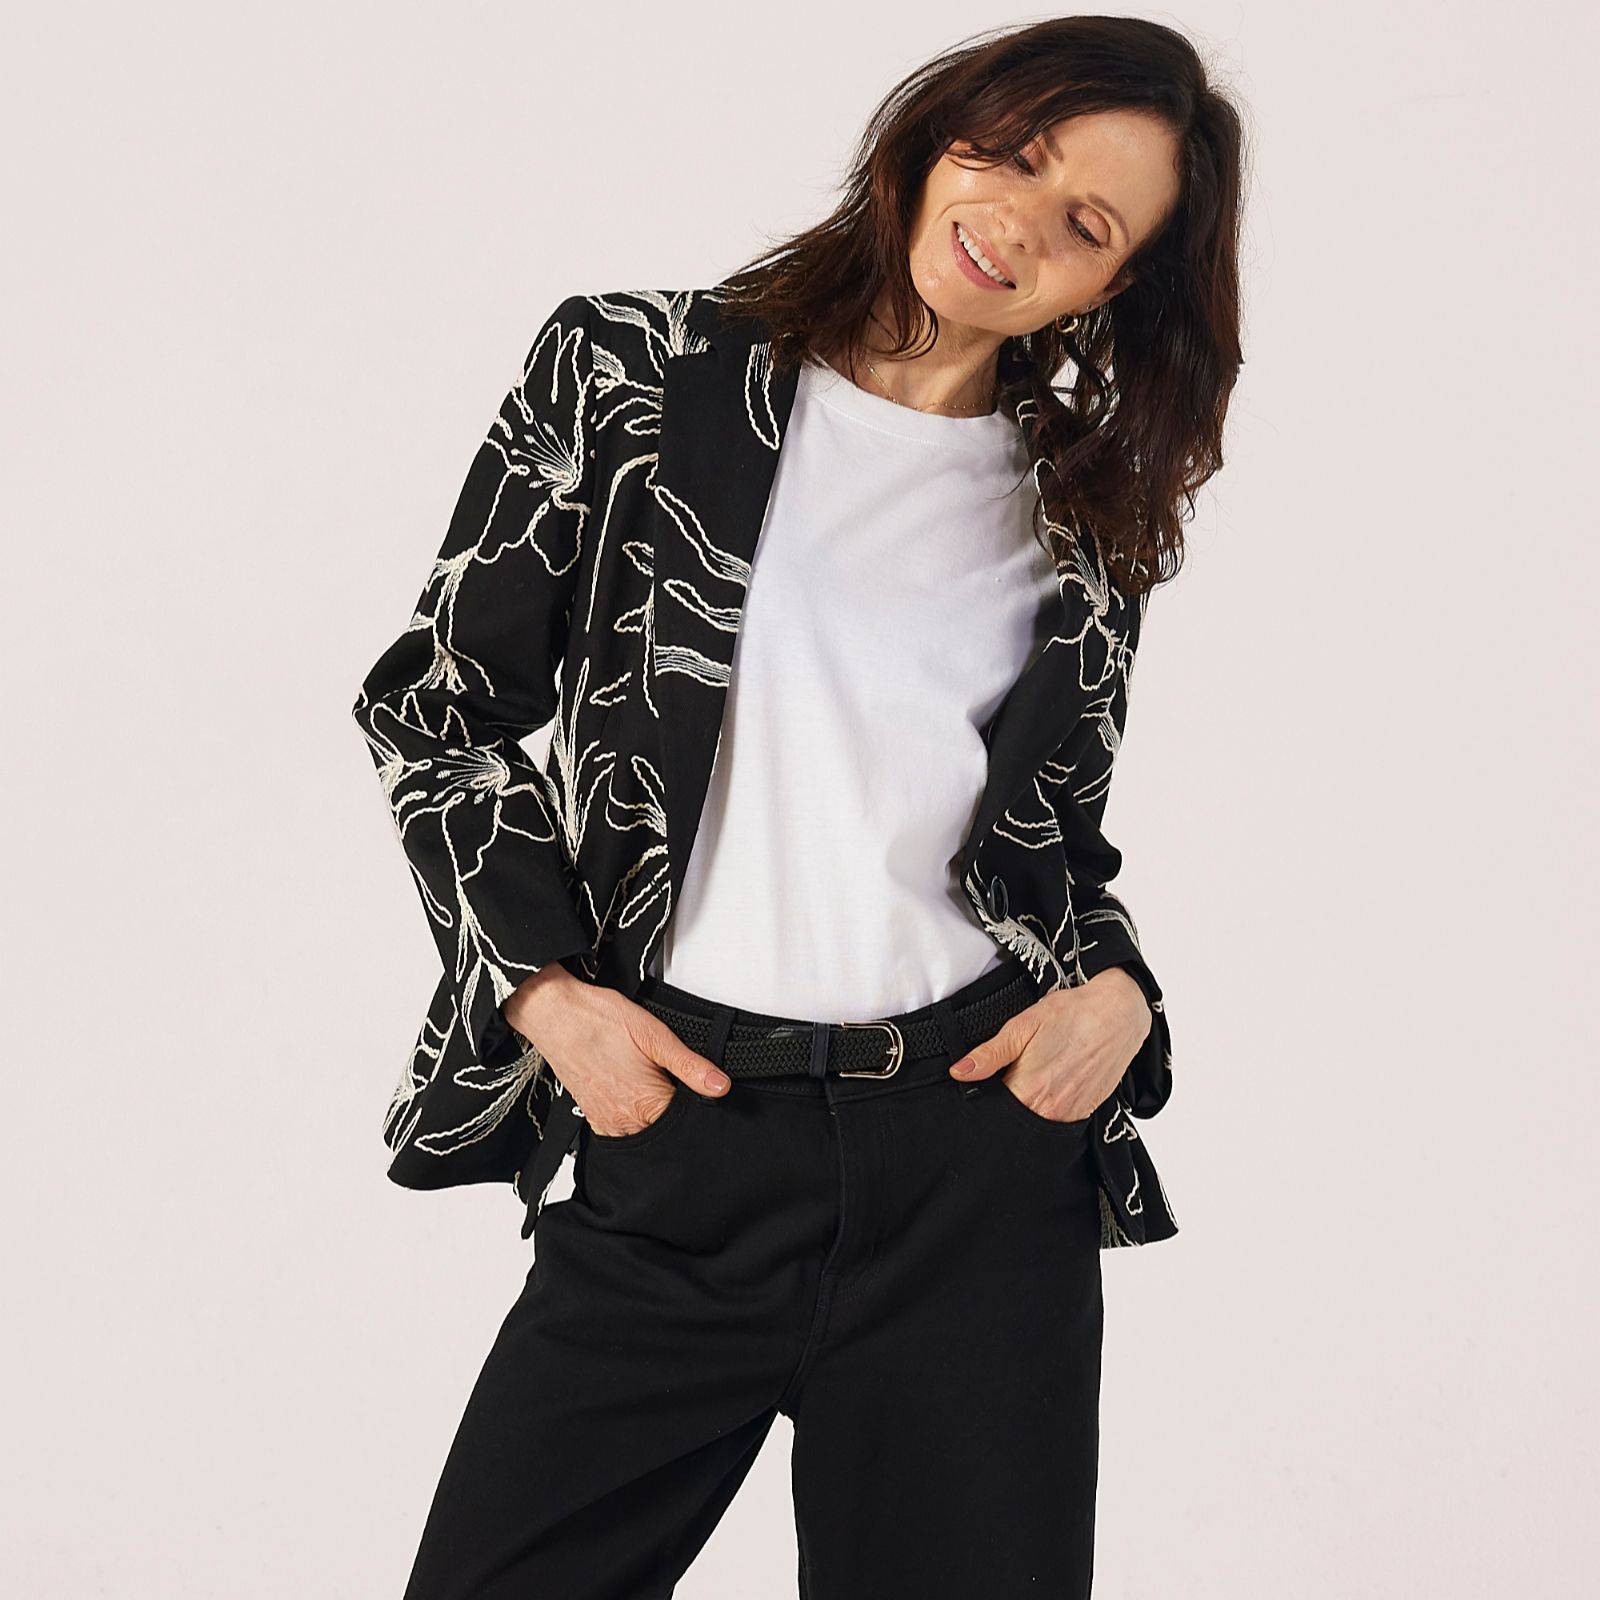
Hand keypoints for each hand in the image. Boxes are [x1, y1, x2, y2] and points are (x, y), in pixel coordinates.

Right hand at [503, 966, 731, 1136]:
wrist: (555, 1014)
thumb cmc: (599, 1020)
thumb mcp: (655, 1036)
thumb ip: (690, 1065)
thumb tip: (719, 1085)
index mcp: (645, 1105)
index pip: (687, 1121)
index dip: (697, 1101)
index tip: (693, 1082)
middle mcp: (625, 1122)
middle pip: (667, 1130)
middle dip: (675, 1108)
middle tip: (666, 1074)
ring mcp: (607, 1123)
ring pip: (646, 1131)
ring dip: (654, 1111)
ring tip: (647, 1077)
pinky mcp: (594, 1118)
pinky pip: (624, 1128)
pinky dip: (634, 1114)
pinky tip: (632, 1087)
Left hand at [947, 967, 1151, 1121]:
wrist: (1119, 1014)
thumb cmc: (1072, 1015)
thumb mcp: (1022, 1026)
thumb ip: (990, 1054)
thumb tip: (959, 1072)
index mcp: (1029, 1091)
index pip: (992, 1111)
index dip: (982, 1098)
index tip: (982, 1085)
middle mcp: (1049, 1111)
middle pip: (1012, 1121)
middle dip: (1002, 1106)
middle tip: (1007, 1077)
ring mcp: (1069, 1116)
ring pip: (1033, 1123)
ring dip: (1025, 1106)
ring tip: (1031, 1076)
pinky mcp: (1084, 1114)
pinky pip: (1055, 1121)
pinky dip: (1046, 1107)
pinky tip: (1048, 1083)